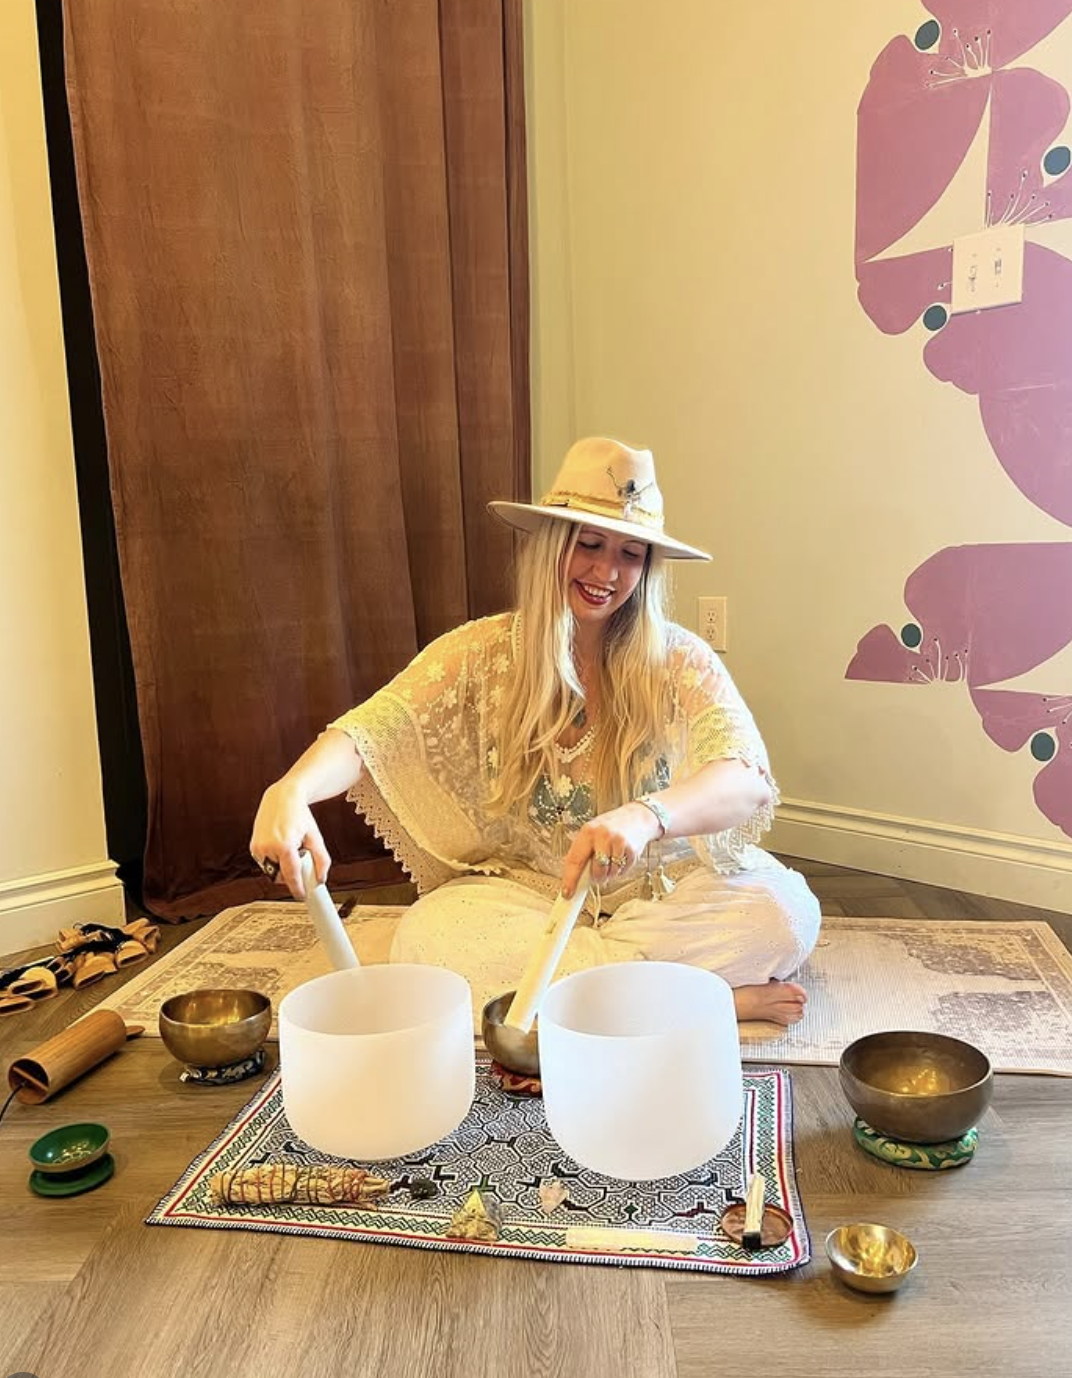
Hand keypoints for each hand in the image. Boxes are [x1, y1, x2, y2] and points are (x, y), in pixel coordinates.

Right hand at [250, 779, 330, 898]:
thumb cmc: (299, 815)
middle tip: (301, 861)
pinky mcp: (253, 847)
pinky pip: (265, 864)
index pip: (291, 875)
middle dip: (291, 875)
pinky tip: (281, 846)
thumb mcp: (315, 836)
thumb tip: (321, 879)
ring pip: (272, 871)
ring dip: (282, 867)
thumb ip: (322, 860)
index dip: (297, 888)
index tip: (302, 896)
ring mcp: (258, 847)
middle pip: (281, 876)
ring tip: (291, 849)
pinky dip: (274, 861)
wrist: (282, 798)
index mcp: (284, 845)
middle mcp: (268, 847)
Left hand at [561, 802, 662, 897]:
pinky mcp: (632, 850)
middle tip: (598, 875)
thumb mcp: (591, 834)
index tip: (567, 893)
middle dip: (597, 878)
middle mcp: (603, 835)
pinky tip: (620, 858)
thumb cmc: (609, 829)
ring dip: (609, 874)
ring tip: (611, 860)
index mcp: (587, 831)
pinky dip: (620, 870)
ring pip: (610, 873)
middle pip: (596, 870)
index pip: (575, 860)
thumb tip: (573, 880)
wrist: (636, 818)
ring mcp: (619, 842)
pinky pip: (622, 871)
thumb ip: (582, 853)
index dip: (570, 879)